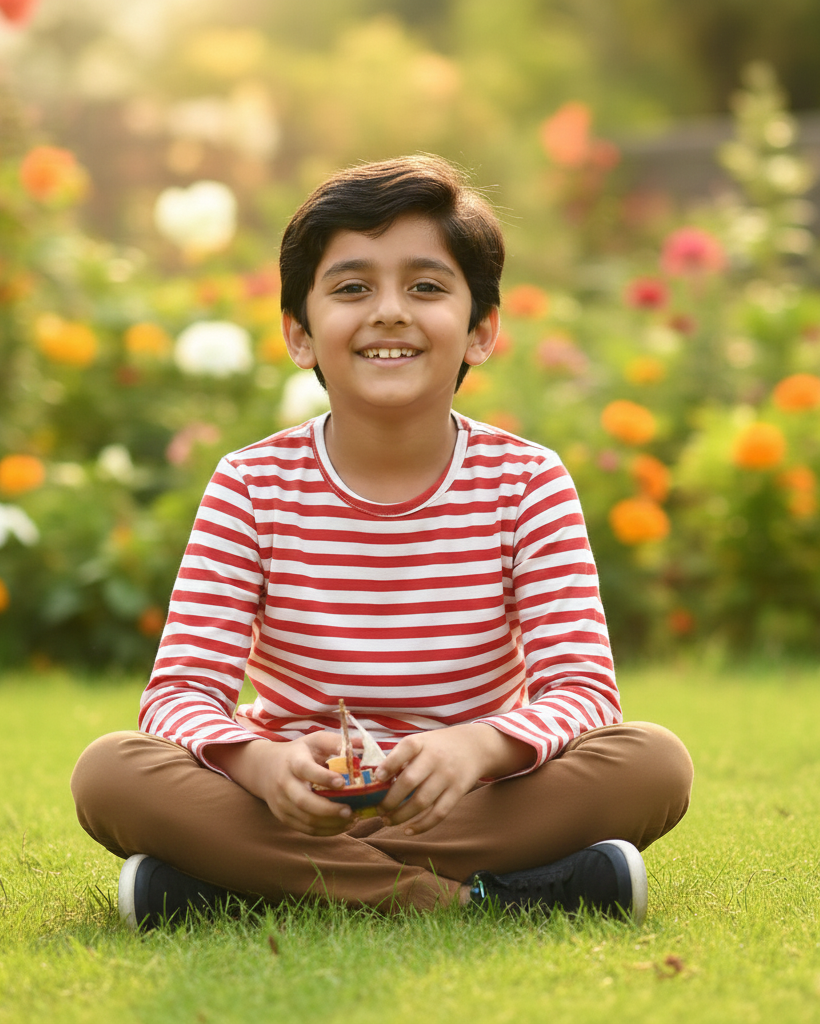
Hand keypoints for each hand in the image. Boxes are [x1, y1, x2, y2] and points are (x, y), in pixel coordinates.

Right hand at [205, 733, 357, 836]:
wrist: (265, 768)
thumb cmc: (298, 753)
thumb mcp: (314, 741)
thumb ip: (336, 743)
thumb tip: (363, 746)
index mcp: (293, 761)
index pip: (306, 770)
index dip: (324, 777)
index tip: (343, 782)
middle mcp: (284, 783)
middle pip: (304, 801)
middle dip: (329, 809)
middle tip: (350, 810)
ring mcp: (282, 803)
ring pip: (306, 819)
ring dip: (331, 823)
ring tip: (351, 819)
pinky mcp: (284, 817)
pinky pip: (305, 829)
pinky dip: (326, 831)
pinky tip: (342, 825)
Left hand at [374, 723, 533, 834]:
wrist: (475, 746)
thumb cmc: (438, 746)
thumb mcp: (421, 742)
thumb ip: (401, 757)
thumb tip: (376, 781)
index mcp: (421, 743)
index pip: (405, 749)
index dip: (389, 764)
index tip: (377, 778)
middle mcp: (435, 758)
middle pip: (409, 781)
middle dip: (390, 800)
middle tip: (378, 810)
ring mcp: (447, 776)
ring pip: (421, 802)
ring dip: (401, 816)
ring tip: (387, 821)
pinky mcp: (457, 792)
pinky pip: (438, 813)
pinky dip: (422, 825)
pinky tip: (408, 830)